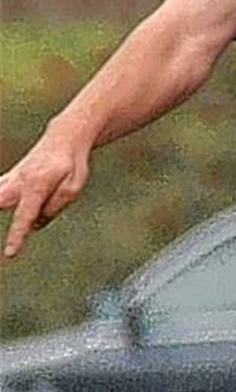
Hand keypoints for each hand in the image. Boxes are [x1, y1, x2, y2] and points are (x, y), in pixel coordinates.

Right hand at [0, 132, 90, 259]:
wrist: (65, 137)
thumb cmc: (72, 164)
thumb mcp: (73, 188)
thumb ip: (54, 207)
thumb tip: (35, 225)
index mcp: (37, 186)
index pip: (25, 217)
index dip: (17, 236)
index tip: (9, 253)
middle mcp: (19, 181)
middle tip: (2, 248)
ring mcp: (13, 177)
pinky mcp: (11, 177)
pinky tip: (1, 202)